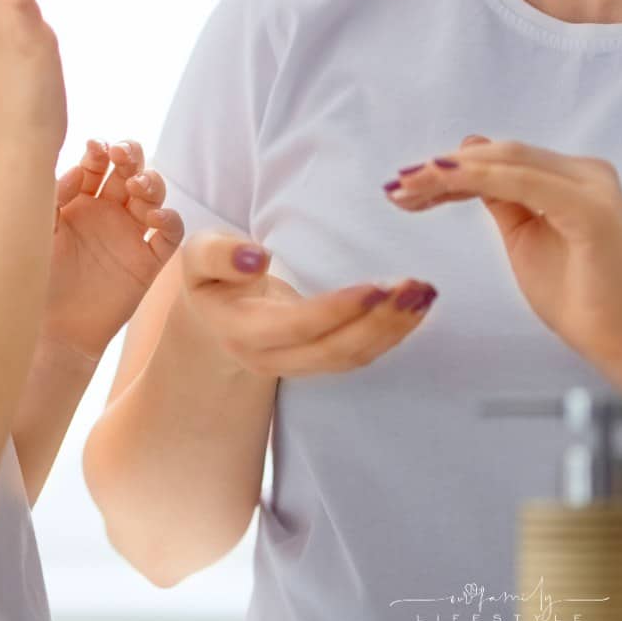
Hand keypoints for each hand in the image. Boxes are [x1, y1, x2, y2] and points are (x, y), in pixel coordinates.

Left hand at [40, 138, 183, 359]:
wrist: (50, 332)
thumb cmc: (37, 279)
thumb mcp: (39, 229)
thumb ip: (56, 195)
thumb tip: (81, 167)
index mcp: (80, 201)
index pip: (98, 165)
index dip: (100, 152)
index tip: (95, 147)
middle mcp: (108, 213)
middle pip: (130, 171)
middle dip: (131, 155)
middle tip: (122, 154)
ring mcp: (130, 235)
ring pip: (154, 196)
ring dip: (151, 182)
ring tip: (136, 185)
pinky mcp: (148, 262)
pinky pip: (169, 235)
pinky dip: (170, 220)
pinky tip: (154, 217)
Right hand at [180, 230, 438, 377]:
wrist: (212, 317)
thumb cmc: (212, 276)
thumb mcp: (198, 254)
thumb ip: (219, 254)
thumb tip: (255, 258)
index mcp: (241, 330)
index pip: (296, 327)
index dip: (337, 311)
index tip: (376, 287)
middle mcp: (269, 358)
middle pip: (332, 352)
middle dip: (379, 323)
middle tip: (415, 288)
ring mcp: (295, 366)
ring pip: (350, 359)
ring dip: (392, 331)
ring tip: (423, 295)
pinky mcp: (317, 362)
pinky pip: (357, 356)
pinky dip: (390, 335)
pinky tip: (413, 309)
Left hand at [383, 134, 621, 388]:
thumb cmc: (582, 300)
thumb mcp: (524, 239)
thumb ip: (500, 198)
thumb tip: (468, 159)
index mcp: (571, 178)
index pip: (500, 160)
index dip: (450, 167)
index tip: (407, 183)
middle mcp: (584, 173)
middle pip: (499, 155)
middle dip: (442, 168)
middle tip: (397, 184)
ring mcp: (590, 186)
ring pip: (506, 162)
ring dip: (449, 172)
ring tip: (407, 188)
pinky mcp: (589, 208)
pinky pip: (523, 183)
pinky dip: (478, 179)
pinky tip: (442, 184)